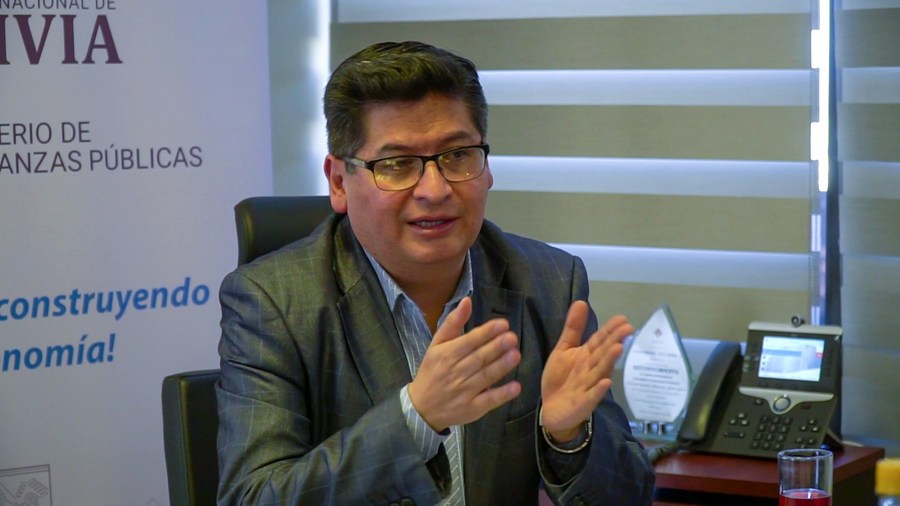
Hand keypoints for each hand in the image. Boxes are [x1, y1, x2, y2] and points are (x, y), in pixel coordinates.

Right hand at [407, 297, 521, 431]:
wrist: (422, 407)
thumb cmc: (432, 371)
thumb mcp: (436, 345)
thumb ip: (453, 323)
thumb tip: (467, 301)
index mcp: (446, 355)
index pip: (469, 342)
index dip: (486, 333)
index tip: (503, 324)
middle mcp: (455, 372)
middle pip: (478, 358)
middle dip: (496, 347)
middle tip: (512, 337)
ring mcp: (464, 392)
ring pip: (485, 377)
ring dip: (501, 366)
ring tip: (516, 355)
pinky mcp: (472, 409)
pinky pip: (488, 401)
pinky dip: (502, 394)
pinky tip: (515, 387)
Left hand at [540, 301, 631, 441]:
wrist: (552, 409)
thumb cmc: (561, 378)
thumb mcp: (563, 350)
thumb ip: (573, 328)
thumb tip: (581, 302)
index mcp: (587, 356)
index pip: (599, 341)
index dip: (609, 330)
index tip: (622, 319)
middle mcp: (591, 370)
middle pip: (603, 354)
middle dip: (614, 341)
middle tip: (628, 328)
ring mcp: (589, 387)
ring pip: (600, 372)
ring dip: (609, 361)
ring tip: (618, 348)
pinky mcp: (583, 404)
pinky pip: (592, 396)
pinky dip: (598, 390)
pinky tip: (606, 383)